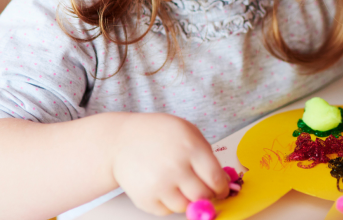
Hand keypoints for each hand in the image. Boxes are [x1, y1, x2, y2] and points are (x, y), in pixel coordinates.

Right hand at [112, 113, 229, 215]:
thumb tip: (222, 180)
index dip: (221, 188)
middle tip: (204, 189)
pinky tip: (164, 186)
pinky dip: (169, 202)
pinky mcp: (145, 199)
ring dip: (187, 199)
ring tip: (180, 184)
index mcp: (190, 148)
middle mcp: (175, 168)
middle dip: (207, 195)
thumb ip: (206, 154)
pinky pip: (167, 211)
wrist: (121, 140)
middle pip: (202, 195)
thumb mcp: (187, 131)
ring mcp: (159, 185)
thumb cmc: (158, 134)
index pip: (215, 179)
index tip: (221, 189)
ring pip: (185, 206)